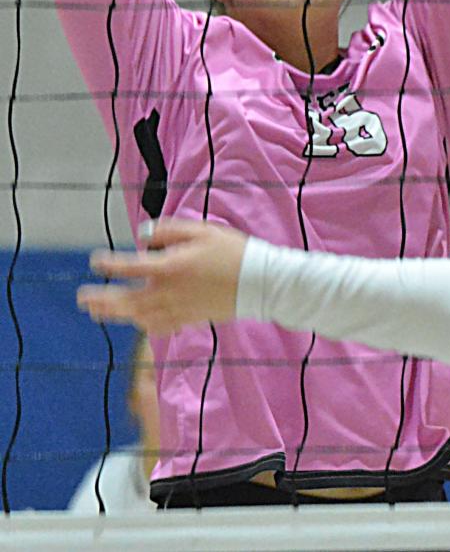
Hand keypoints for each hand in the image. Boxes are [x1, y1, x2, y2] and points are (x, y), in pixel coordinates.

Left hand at [76, 217, 246, 334]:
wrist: (258, 282)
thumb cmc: (232, 251)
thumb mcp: (201, 230)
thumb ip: (168, 231)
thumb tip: (142, 237)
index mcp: (170, 267)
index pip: (130, 267)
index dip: (109, 264)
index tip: (95, 261)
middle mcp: (168, 292)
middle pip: (126, 300)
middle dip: (101, 299)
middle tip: (82, 298)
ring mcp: (177, 310)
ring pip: (137, 317)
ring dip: (115, 314)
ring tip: (98, 312)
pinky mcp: (188, 320)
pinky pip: (157, 327)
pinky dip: (142, 324)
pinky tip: (137, 320)